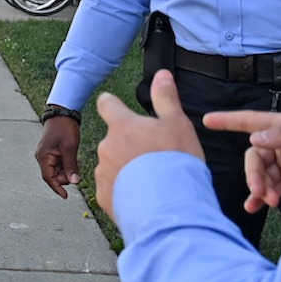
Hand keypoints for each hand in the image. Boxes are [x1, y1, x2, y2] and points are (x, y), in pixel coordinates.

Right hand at [35, 115, 81, 197]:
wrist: (63, 112)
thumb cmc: (64, 128)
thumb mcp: (69, 147)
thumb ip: (71, 166)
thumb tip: (74, 183)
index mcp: (43, 156)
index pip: (49, 178)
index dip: (57, 188)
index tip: (65, 196)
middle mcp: (43, 157)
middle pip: (54, 175)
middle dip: (66, 176)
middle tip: (78, 171)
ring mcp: (48, 154)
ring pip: (58, 170)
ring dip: (68, 170)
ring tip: (77, 160)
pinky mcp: (53, 151)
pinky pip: (60, 163)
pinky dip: (68, 164)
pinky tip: (76, 158)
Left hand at [94, 71, 202, 202]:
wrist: (170, 208)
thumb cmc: (175, 162)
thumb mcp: (177, 124)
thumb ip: (166, 98)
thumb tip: (162, 74)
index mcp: (122, 126)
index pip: (107, 105)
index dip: (112, 104)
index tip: (116, 106)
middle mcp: (106, 147)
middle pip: (113, 139)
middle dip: (128, 144)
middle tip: (152, 156)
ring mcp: (103, 173)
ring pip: (112, 165)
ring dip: (125, 169)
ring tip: (150, 180)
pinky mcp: (104, 197)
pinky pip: (112, 189)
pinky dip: (123, 191)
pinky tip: (143, 197)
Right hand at [203, 109, 280, 208]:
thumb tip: (254, 139)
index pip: (251, 121)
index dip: (229, 120)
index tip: (208, 120)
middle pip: (254, 158)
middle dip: (254, 174)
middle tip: (260, 189)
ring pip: (260, 176)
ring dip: (259, 188)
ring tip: (268, 200)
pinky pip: (269, 190)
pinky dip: (261, 198)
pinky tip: (257, 206)